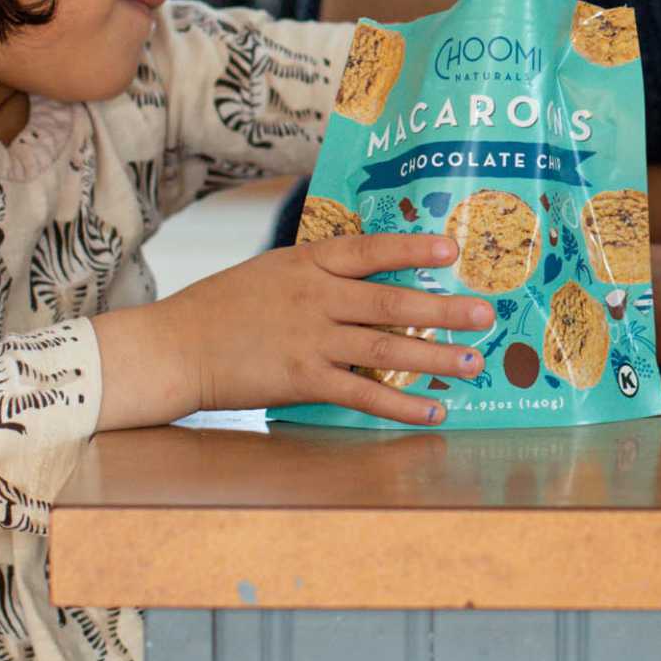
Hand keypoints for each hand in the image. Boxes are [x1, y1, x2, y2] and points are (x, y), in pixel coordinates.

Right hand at [97, 229, 495, 428]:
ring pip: (384, 349)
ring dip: (434, 358)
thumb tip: (373, 272)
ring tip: (474, 362)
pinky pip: (361, 394)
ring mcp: (309, 341)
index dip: (412, 250)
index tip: (453, 250)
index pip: (369, 250)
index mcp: (307, 263)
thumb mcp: (273, 270)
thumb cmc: (223, 307)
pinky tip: (433, 410)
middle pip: (390, 302)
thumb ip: (320, 271)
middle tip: (486, 314)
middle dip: (443, 309)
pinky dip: (400, 404)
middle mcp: (315, 298)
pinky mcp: (301, 381)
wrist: (174, 347)